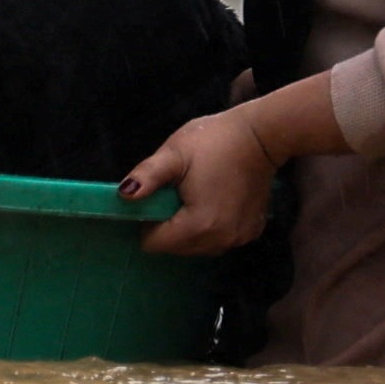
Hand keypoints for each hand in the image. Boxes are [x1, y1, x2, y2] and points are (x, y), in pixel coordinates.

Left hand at [121, 106, 283, 254]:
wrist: (261, 135)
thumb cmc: (214, 140)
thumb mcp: (174, 153)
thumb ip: (148, 176)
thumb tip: (123, 195)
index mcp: (198, 225)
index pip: (156, 244)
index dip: (148, 221)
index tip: (158, 197)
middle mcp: (220, 241)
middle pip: (177, 248)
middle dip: (169, 225)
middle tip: (177, 191)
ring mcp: (239, 239)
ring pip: (198, 247)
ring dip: (189, 229)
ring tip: (195, 194)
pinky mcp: (252, 232)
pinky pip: (219, 240)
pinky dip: (211, 227)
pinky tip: (215, 200)